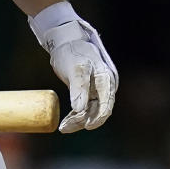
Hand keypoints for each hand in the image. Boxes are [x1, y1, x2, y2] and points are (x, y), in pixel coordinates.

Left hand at [29, 3, 117, 132]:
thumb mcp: (75, 68)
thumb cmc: (72, 51)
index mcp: (106, 78)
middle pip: (98, 109)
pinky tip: (66, 122)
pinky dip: (75, 115)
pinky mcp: (87, 90)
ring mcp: (96, 89)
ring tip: (63, 127)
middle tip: (66, 127)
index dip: (98, 117)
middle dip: (83, 120)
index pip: (106, 104)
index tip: (86, 126)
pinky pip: (84, 107)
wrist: (66, 40)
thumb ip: (79, 88)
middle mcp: (104, 85)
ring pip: (90, 110)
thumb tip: (80, 109)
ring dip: (78, 120)